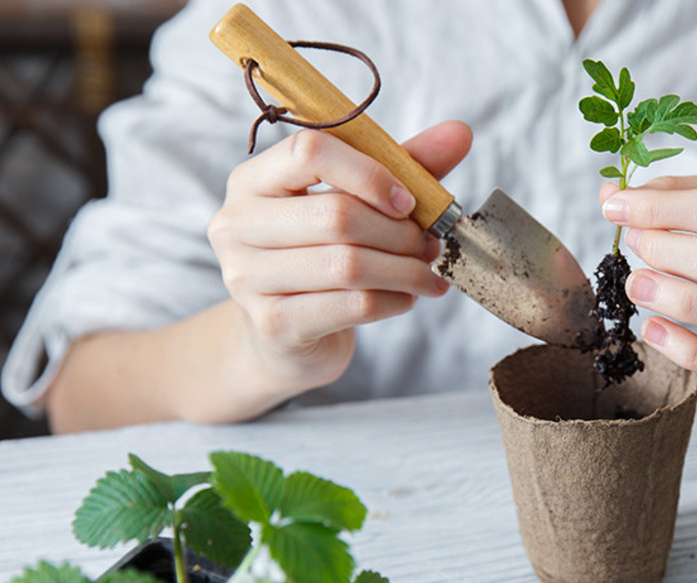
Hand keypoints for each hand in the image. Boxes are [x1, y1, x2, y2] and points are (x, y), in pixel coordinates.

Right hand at [208, 121, 471, 395]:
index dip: (371, 173)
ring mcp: (247, 277)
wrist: (286, 336)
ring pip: (348, 265)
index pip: (309, 151)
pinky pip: (352, 306)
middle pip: (336, 215)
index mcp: (254, 180)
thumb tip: (459, 132)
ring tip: (427, 274)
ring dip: (404, 270)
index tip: (408, 201)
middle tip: (431, 244)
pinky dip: (393, 301)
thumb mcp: (360, 203)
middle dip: (399, 232)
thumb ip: (405, 166)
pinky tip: (407, 298)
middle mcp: (237, 223)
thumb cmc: (323, 255)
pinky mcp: (273, 324)